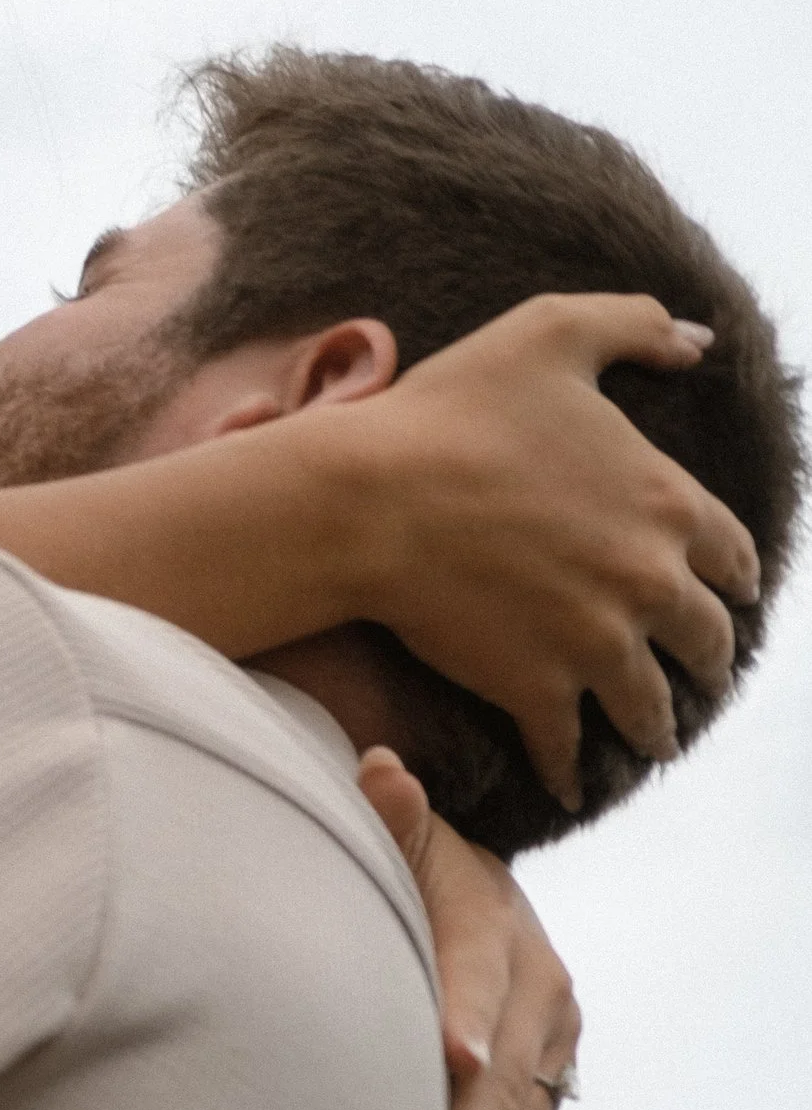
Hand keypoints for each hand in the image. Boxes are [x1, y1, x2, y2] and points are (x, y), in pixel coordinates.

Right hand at [347, 296, 756, 808]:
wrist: (372, 499)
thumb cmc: (454, 411)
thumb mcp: (552, 333)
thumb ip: (637, 325)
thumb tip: (701, 338)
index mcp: (667, 502)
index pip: (735, 556)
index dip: (733, 576)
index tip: (727, 594)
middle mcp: (648, 583)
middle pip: (704, 641)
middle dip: (704, 658)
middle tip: (695, 671)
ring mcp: (596, 645)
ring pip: (650, 707)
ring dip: (656, 725)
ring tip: (650, 738)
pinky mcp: (538, 692)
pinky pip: (569, 747)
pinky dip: (572, 771)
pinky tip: (570, 784)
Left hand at [360, 748, 579, 1109]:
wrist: (466, 882)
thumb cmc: (406, 858)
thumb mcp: (401, 832)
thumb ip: (390, 816)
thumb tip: (381, 768)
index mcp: (502, 929)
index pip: (481, 976)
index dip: (468, 1016)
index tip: (453, 1064)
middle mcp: (542, 995)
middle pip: (505, 1084)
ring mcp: (550, 1052)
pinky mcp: (545, 1093)